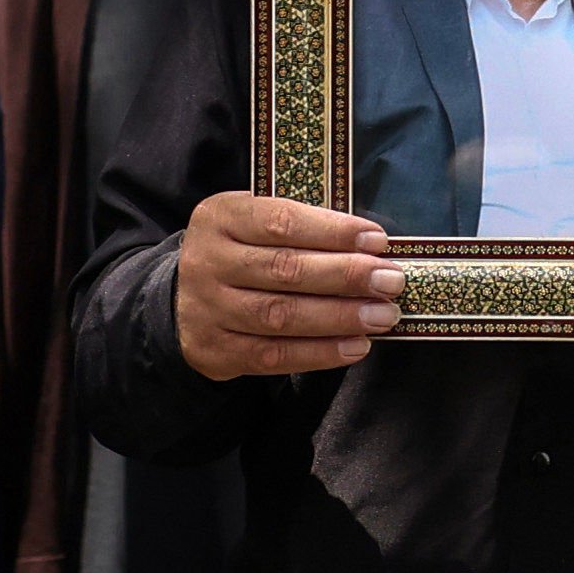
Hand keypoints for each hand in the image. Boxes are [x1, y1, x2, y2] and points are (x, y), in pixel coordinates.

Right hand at [174, 193, 402, 378]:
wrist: (182, 299)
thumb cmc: (240, 252)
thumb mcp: (254, 222)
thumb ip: (300, 228)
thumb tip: (371, 247)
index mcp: (220, 217)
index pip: (281, 220)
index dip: (333, 231)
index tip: (378, 241)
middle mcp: (208, 261)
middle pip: (285, 270)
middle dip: (346, 276)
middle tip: (391, 281)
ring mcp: (208, 309)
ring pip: (280, 315)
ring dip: (339, 317)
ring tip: (382, 316)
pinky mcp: (215, 351)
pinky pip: (274, 355)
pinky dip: (320, 353)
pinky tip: (356, 346)